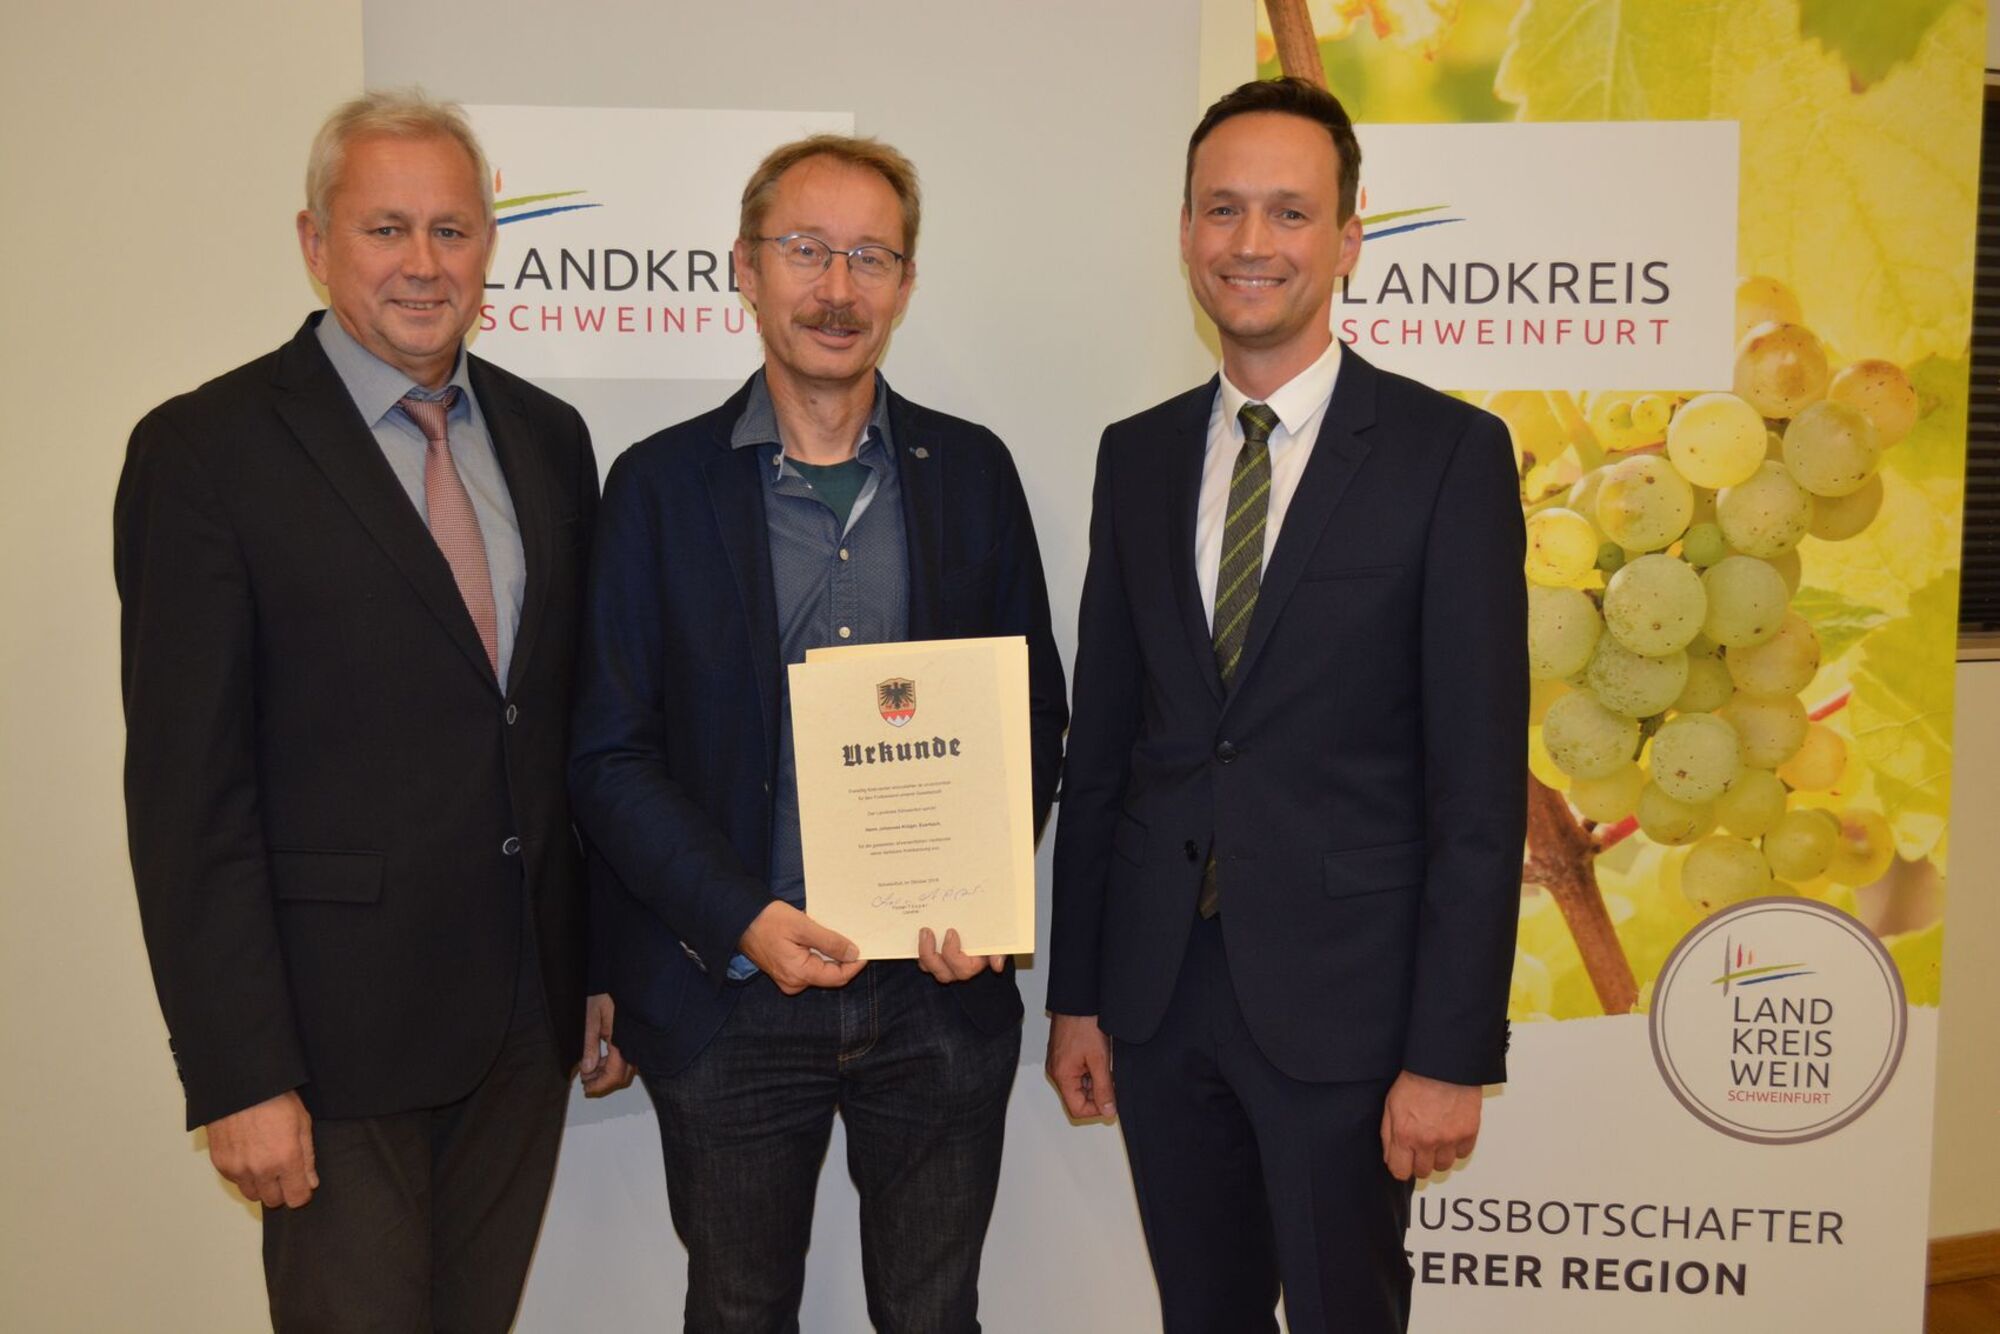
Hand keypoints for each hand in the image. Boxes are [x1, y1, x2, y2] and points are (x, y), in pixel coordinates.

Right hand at [207, 1090, 316, 1208]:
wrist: (241, 1086)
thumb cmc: (275, 1099)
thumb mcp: (302, 1123)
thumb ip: (307, 1158)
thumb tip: (310, 1183)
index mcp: (286, 1159)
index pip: (296, 1198)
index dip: (301, 1193)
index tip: (301, 1185)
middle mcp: (260, 1169)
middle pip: (273, 1200)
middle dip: (281, 1190)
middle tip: (284, 1172)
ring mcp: (238, 1168)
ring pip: (252, 1194)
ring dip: (261, 1185)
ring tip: (266, 1163)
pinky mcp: (221, 1164)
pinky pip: (235, 1181)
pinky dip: (243, 1175)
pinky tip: (249, 1155)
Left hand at [578, 992, 633, 1095]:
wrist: (623, 978)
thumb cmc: (606, 992)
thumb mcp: (591, 1018)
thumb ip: (590, 1045)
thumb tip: (587, 1069)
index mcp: (622, 1040)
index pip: (614, 1074)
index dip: (600, 1086)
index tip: (587, 1089)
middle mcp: (634, 1043)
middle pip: (623, 1077)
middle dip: (604, 1083)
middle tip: (586, 1083)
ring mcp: (636, 1041)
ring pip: (626, 1070)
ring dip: (608, 1074)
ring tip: (589, 1072)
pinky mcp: (635, 1037)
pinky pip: (628, 1059)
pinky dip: (613, 1064)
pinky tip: (600, 1061)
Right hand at [739, 901, 864, 993]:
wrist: (739, 919)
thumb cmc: (768, 920)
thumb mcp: (803, 926)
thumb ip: (829, 942)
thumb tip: (853, 953)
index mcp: (799, 974)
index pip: (837, 977)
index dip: (855, 964)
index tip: (866, 949)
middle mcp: (794, 982)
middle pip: (830, 975)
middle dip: (843, 957)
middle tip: (853, 937)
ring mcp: (788, 978)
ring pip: (820, 969)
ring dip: (830, 953)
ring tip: (834, 932)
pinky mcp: (785, 970)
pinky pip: (809, 965)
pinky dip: (817, 952)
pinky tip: (819, 936)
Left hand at [916, 927, 1005, 983]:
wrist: (985, 923)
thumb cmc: (991, 932)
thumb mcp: (1000, 938)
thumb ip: (1001, 952)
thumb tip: (997, 966)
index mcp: (974, 965)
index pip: (962, 969)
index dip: (952, 953)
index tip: (951, 931)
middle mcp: (957, 969)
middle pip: (941, 973)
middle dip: (930, 954)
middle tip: (927, 931)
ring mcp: (943, 963)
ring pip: (928, 967)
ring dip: (922, 951)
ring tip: (923, 930)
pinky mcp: (932, 955)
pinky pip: (921, 957)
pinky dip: (917, 947)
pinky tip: (916, 930)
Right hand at [1045, 1013, 1115, 1119]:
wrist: (1077, 1000)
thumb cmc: (1084, 1024)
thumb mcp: (1099, 1060)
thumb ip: (1104, 1088)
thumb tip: (1108, 1111)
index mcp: (1061, 1076)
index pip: (1077, 1110)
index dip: (1097, 1109)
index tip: (1112, 1100)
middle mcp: (1056, 1072)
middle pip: (1077, 1098)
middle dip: (1097, 1093)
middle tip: (1112, 1079)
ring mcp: (1059, 1063)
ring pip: (1079, 1085)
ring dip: (1095, 1081)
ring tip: (1105, 1064)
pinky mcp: (1063, 1055)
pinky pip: (1076, 1073)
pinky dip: (1090, 1071)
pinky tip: (1099, 1058)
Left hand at [1380, 1069, 1481, 1180]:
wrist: (1443, 1065)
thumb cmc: (1416, 1079)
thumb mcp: (1390, 1105)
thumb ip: (1388, 1134)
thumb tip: (1390, 1156)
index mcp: (1405, 1134)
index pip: (1400, 1172)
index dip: (1400, 1166)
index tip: (1402, 1160)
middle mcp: (1427, 1141)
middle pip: (1423, 1172)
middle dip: (1418, 1162)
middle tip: (1419, 1146)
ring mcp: (1450, 1139)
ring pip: (1444, 1166)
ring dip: (1438, 1156)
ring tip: (1435, 1138)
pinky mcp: (1468, 1133)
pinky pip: (1462, 1154)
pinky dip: (1456, 1147)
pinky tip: (1450, 1132)